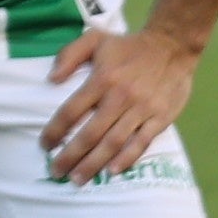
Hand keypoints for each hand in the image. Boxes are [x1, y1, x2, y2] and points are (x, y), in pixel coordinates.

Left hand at [38, 26, 201, 183]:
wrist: (173, 46)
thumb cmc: (128, 45)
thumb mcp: (94, 38)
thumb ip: (69, 55)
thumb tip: (51, 79)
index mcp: (101, 79)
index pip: (71, 110)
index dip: (55, 131)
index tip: (44, 145)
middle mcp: (120, 96)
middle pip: (90, 133)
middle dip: (70, 156)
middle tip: (56, 172)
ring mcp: (142, 109)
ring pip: (114, 143)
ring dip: (94, 163)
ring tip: (78, 179)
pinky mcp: (160, 118)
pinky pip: (141, 143)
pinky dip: (126, 159)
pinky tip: (112, 171)